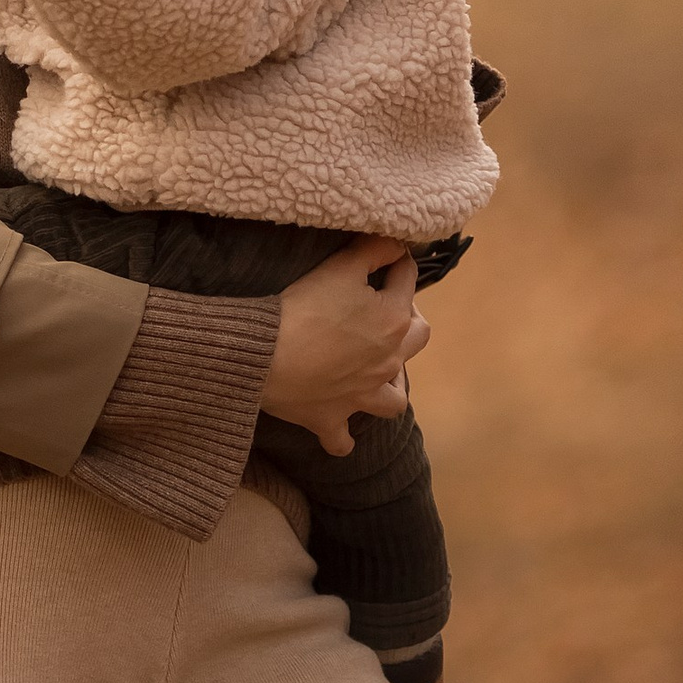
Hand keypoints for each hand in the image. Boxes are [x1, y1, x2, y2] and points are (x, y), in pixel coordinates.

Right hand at [260, 237, 428, 455]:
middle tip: (386, 308)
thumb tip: (397, 242)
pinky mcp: (333, 419)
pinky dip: (342, 437)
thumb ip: (373, 250)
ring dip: (392, 385)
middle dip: (408, 320)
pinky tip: (338, 428)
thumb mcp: (340, 266)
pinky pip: (343, 440)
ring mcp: (363, 396)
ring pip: (395, 399)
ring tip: (379, 372)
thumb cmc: (302, 307)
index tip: (385, 255)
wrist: (264, 356)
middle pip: (418, 338)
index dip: (396, 263)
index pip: (407, 280)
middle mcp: (388, 362)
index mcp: (393, 320)